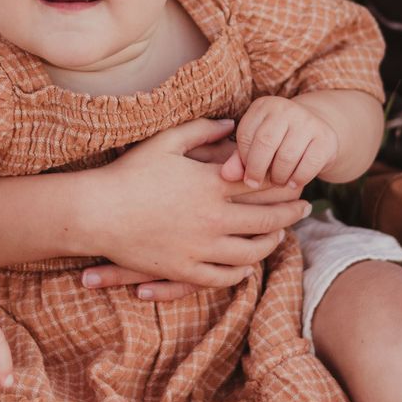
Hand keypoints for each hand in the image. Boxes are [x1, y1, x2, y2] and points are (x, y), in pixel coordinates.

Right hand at [77, 118, 308, 302]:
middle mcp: (212, 219)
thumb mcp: (166, 141)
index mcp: (211, 185)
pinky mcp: (184, 270)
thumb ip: (202, 130)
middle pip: (266, 219)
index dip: (285, 183)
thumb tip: (232, 125)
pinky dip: (241, 271)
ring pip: (251, 251)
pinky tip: (247, 264)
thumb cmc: (129, 173)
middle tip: (304, 208)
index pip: (262, 185)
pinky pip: (224, 277)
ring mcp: (200, 248)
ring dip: (271, 243)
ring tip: (279, 236)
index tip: (297, 181)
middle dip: (291, 213)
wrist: (97, 212)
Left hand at [222, 96, 339, 188]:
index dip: (244, 160)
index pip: (246, 135)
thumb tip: (225, 175)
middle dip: (257, 170)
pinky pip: (307, 166)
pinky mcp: (326, 138)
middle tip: (256, 183)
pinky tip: (292, 183)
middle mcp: (287, 108)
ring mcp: (308, 121)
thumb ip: (238, 159)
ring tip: (276, 182)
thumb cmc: (278, 142)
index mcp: (264, 106)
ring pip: (286, 157)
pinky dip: (297, 180)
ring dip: (278, 177)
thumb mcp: (256, 145)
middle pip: (265, 144)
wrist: (317, 132)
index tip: (246, 173)